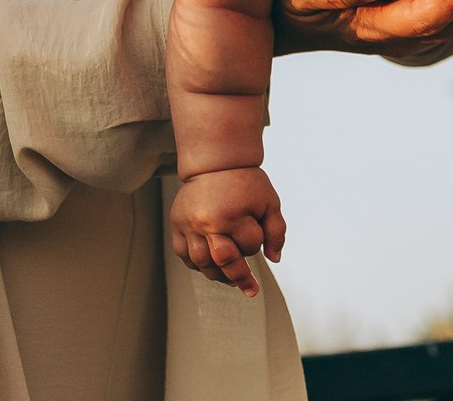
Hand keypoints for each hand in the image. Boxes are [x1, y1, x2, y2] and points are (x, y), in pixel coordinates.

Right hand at [168, 166, 284, 296]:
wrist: (214, 162)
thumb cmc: (244, 182)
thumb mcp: (269, 202)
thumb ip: (276, 231)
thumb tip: (274, 259)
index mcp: (232, 215)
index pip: (249, 246)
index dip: (256, 245)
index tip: (256, 236)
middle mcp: (206, 222)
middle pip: (222, 262)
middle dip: (239, 277)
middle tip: (249, 289)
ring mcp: (188, 224)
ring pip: (200, 263)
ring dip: (216, 274)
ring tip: (228, 277)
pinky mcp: (176, 223)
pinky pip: (183, 254)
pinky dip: (196, 263)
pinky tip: (208, 263)